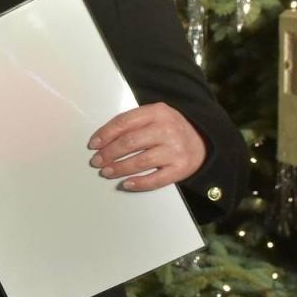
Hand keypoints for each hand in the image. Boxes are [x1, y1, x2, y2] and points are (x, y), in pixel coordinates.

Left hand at [88, 103, 205, 190]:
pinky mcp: (181, 168)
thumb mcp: (155, 116)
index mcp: (157, 112)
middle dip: (109, 153)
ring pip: (140, 161)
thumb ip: (134, 123)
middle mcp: (167, 129)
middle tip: (97, 161)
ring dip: (119, 168)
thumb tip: (103, 140)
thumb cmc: (170, 129)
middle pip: (130, 142)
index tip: (93, 144)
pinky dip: (139, 183)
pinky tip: (126, 184)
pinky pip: (156, 179)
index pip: (124, 122)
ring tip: (106, 172)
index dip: (106, 134)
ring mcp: (175, 150)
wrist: (203, 141)